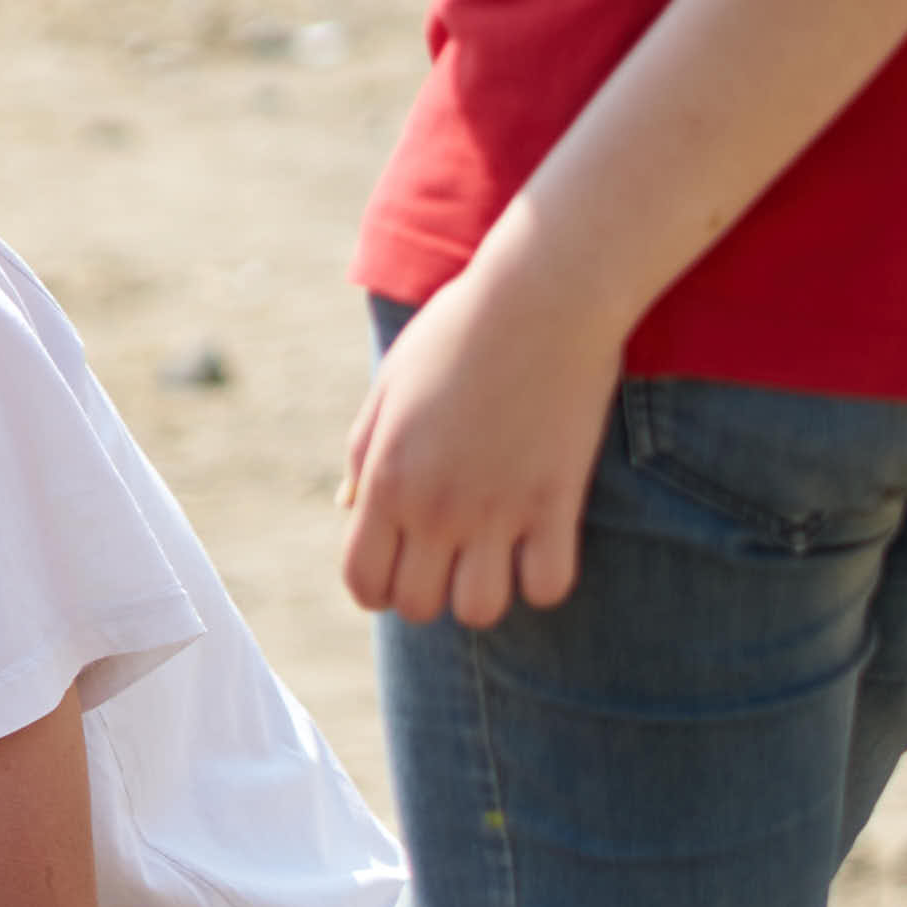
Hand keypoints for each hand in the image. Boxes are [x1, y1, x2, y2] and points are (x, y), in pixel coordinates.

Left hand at [339, 257, 625, 624]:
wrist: (541, 295)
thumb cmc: (459, 332)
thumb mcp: (389, 388)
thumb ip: (364, 456)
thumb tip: (348, 510)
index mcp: (385, 480)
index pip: (363, 583)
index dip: (378, 586)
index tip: (403, 564)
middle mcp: (434, 506)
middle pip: (417, 608)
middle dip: (429, 591)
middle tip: (451, 555)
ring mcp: (497, 508)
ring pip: (480, 612)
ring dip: (487, 592)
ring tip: (498, 553)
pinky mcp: (557, 501)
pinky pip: (549, 587)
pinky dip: (546, 578)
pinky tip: (543, 543)